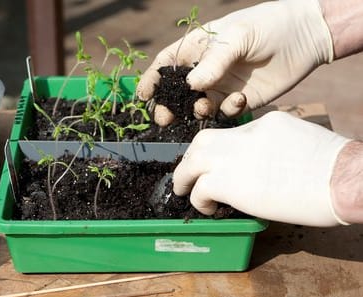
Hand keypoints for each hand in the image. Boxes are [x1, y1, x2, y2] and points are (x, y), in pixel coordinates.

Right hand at [137, 0, 333, 125]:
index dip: (152, 79)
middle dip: (167, 105)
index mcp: (197, 47)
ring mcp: (219, 86)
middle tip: (164, 117)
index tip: (143, 95)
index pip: (166, 64)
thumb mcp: (238, 36)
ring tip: (202, 107)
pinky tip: (240, 99)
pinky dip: (227, 110)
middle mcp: (204, 69)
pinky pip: (223, 112)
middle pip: (175, 91)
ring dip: (194, 111)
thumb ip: (214, 61)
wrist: (306, 37)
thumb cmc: (267, 26)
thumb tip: (190, 86)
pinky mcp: (237, 100)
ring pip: (196, 106)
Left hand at [172, 111, 349, 225]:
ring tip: (185, 192)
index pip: (230, 134)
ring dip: (184, 178)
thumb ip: (274, 148)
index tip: (218, 166)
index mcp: (265, 123)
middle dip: (192, 159)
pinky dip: (198, 201)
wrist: (344, 179)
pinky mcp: (229, 182)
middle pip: (203, 141)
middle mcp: (244, 135)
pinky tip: (208, 209)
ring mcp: (234, 157)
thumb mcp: (300, 142)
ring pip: (191, 162)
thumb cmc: (334, 168)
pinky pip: (199, 190)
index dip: (220, 152)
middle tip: (189, 176)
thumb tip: (260, 167)